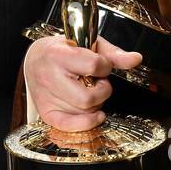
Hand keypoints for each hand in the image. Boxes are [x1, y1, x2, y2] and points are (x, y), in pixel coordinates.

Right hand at [22, 35, 140, 131]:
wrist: (34, 58)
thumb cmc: (63, 49)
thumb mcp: (88, 43)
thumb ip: (112, 53)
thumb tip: (135, 59)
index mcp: (58, 54)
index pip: (93, 66)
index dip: (105, 67)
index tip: (101, 65)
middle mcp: (49, 76)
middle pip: (89, 97)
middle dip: (102, 91)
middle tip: (97, 82)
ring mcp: (46, 96)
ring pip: (84, 111)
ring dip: (95, 104)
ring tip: (87, 90)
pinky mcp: (46, 112)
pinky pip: (69, 126)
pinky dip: (86, 123)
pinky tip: (95, 115)